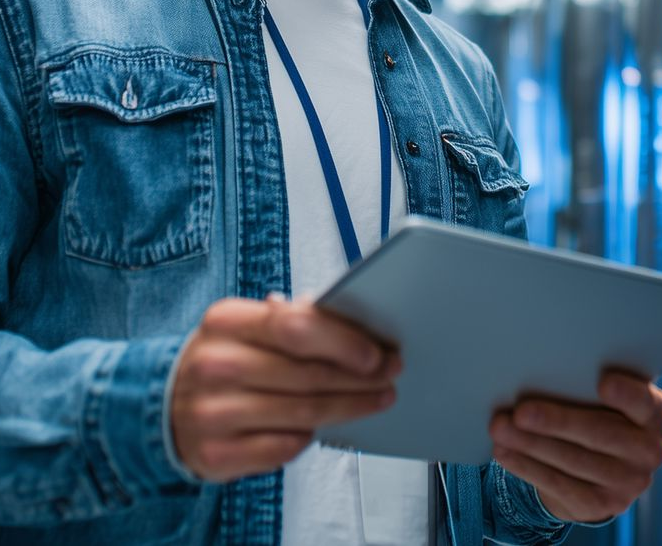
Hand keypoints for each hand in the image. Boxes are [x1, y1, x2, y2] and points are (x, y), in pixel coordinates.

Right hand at [170, 296, 400, 481]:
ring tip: (377, 399)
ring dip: (350, 407)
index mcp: (226, 321)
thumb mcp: (246, 326)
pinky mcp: (215, 454)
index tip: (378, 352)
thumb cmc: (223, 360)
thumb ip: (294, 320)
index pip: (295, 326)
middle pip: (307, 374)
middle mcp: (215, 365)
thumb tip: (354, 324)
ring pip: (303, 412)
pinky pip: (283, 446)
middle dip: (360, 377)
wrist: (160, 408)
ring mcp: (211, 412)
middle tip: (389, 375)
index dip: (344, 340)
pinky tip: (326, 426)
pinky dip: (310, 436)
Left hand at [489, 371, 661, 523]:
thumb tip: (548, 367)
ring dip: (531, 444)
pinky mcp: (601, 505)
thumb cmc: (603, 412)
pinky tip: (505, 452)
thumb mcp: (611, 397)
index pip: (645, 402)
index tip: (603, 382)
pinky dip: (527, 466)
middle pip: (600, 435)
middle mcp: (650, 451)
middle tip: (521, 411)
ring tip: (501, 428)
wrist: (607, 464)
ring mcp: (628, 483)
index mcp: (657, 414)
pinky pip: (559, 484)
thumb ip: (594, 383)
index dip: (626, 394)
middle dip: (557, 422)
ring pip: (573, 461)